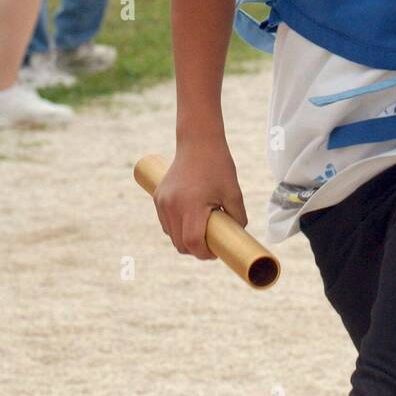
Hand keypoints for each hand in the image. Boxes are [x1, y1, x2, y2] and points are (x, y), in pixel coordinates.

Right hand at [154, 137, 247, 259]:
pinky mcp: (158, 197)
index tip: (215, 252)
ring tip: (201, 231)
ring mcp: (162, 202)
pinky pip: (165, 223)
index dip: (204, 253)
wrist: (197, 142)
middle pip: (180, 244)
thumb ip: (238, 217)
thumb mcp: (233, 192)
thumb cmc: (218, 165)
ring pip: (171, 235)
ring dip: (184, 240)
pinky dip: (176, 228)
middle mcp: (172, 206)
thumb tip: (237, 236)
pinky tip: (189, 221)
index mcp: (191, 205)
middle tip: (211, 244)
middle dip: (195, 250)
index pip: (192, 243)